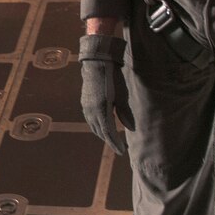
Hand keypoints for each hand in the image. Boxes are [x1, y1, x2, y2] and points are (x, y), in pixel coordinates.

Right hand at [79, 34, 135, 154]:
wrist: (96, 63)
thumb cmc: (113, 78)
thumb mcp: (122, 95)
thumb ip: (125, 113)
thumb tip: (129, 128)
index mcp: (102, 110)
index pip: (108, 133)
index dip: (115, 144)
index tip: (122, 152)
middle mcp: (91, 111)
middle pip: (100, 132)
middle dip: (109, 140)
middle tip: (120, 146)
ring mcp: (86, 106)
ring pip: (93, 126)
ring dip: (102, 134)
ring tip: (112, 138)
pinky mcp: (85, 102)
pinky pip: (90, 119)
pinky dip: (97, 125)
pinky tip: (102, 125)